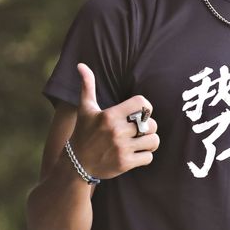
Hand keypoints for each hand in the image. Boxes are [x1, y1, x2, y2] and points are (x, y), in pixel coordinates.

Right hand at [67, 64, 160, 179]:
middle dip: (149, 126)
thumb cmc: (83, 132)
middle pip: (151, 124)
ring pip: (153, 141)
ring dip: (150, 141)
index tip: (141, 112)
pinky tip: (136, 153)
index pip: (142, 103)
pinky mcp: (125, 163)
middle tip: (140, 129)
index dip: (146, 106)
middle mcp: (117, 131)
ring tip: (142, 141)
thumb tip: (81, 65)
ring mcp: (121, 148)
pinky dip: (145, 156)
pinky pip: (148, 157)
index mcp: (110, 115)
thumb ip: (87, 85)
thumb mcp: (85, 108)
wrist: (76, 164)